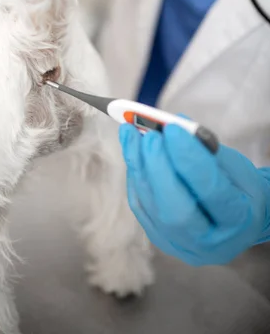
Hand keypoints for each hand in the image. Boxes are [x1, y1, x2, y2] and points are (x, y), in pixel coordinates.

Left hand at [119, 123, 269, 265]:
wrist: (239, 219)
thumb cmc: (239, 186)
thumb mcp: (235, 166)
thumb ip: (207, 149)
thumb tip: (175, 124)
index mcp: (238, 220)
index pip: (210, 189)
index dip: (188, 158)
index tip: (172, 128)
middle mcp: (210, 241)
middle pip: (176, 210)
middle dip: (158, 168)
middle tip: (149, 136)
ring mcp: (182, 245)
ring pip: (152, 207)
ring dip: (139, 166)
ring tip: (131, 134)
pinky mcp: (161, 240)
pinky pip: (140, 207)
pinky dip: (135, 176)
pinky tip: (133, 152)